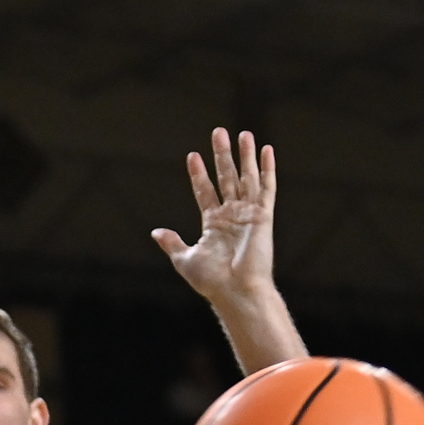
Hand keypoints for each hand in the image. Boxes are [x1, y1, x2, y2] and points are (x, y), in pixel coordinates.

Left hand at [153, 128, 277, 305]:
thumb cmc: (212, 281)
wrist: (236, 292)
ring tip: (243, 134)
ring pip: (246, 178)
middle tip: (218, 132)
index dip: (199, 174)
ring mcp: (248, 215)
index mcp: (214, 224)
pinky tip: (266, 150)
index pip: (205, 191)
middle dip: (222, 155)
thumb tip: (156, 232)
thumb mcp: (185, 259)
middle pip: (226, 178)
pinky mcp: (263, 217)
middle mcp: (232, 216)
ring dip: (245, 156)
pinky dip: (267, 170)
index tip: (193, 155)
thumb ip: (172, 243)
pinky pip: (266, 189)